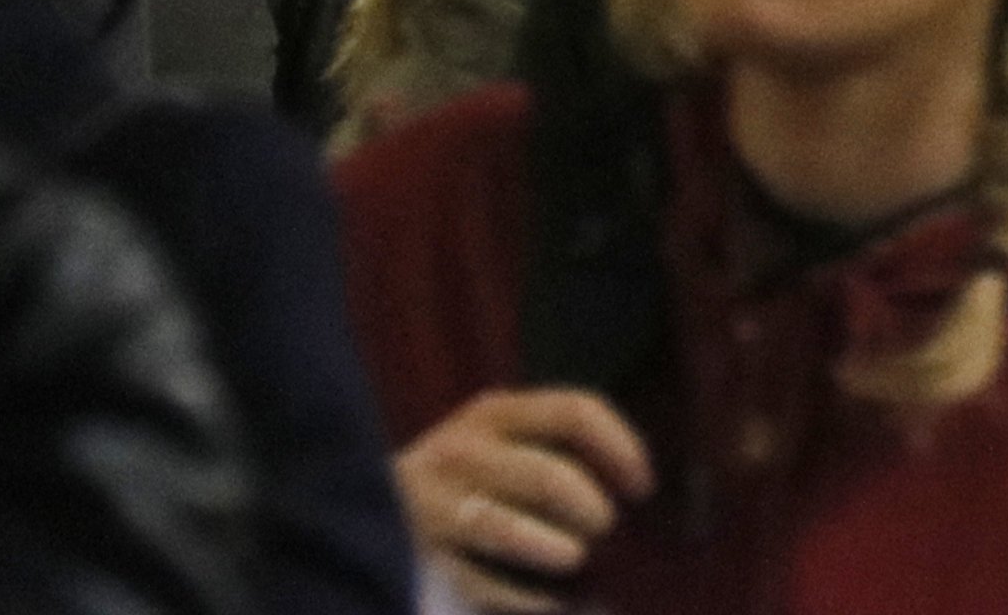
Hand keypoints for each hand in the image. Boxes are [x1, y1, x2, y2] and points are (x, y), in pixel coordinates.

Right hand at [396, 386, 653, 612]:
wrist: (364, 510)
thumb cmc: (465, 478)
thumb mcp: (502, 443)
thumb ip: (555, 448)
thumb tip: (639, 486)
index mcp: (493, 414)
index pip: (575, 412)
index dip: (622, 448)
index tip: (644, 487)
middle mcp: (459, 452)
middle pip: (548, 477)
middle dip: (590, 510)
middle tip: (604, 529)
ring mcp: (431, 505)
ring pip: (508, 530)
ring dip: (558, 552)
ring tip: (576, 560)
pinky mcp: (415, 558)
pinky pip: (484, 583)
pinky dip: (528, 599)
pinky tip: (552, 602)